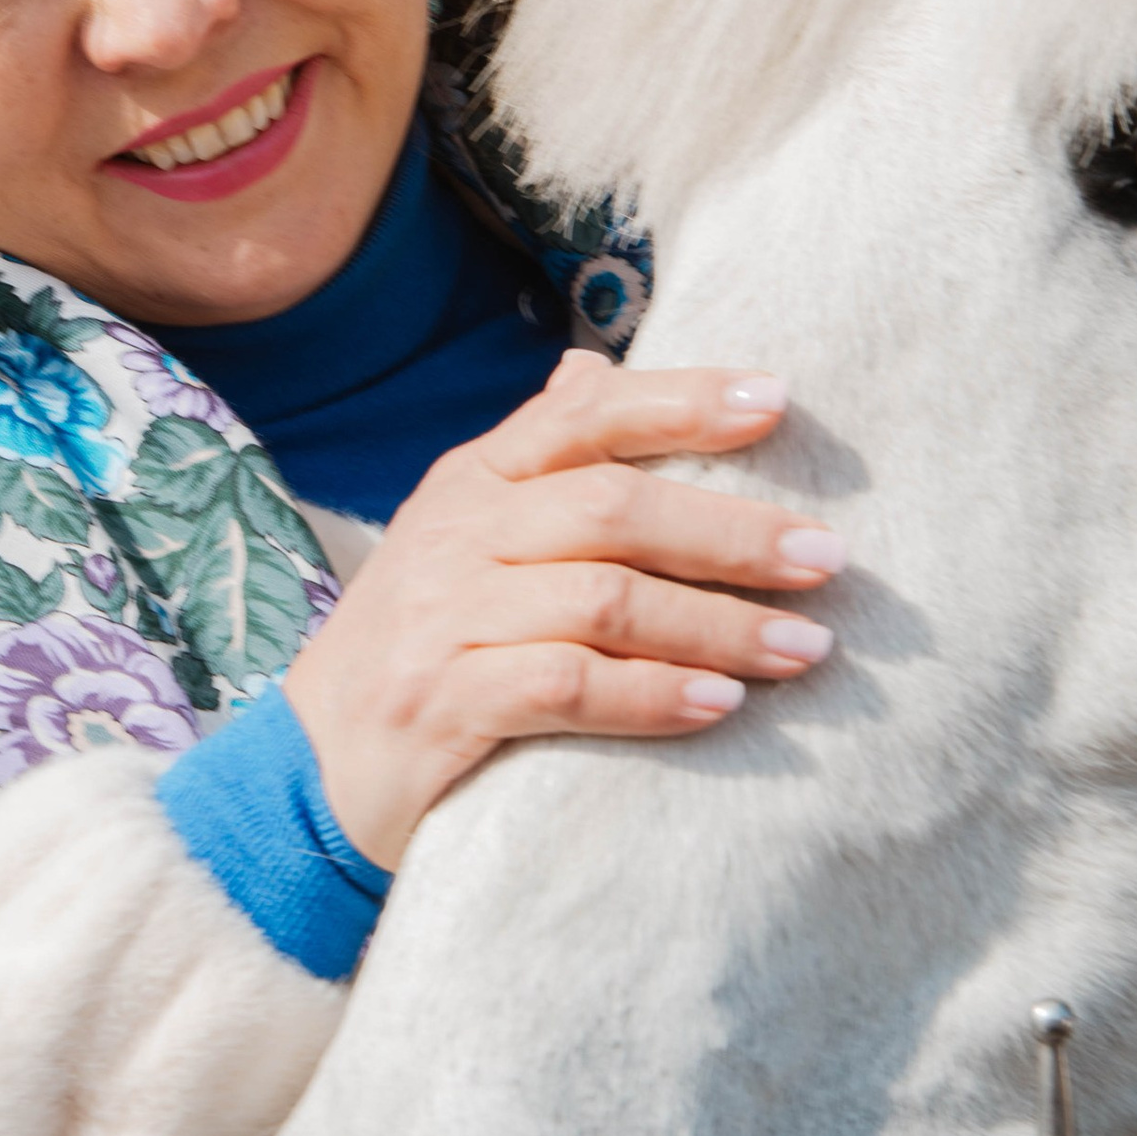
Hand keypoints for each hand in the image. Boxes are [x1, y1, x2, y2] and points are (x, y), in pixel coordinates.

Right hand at [282, 351, 842, 870]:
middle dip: (731, 532)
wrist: (307, 769)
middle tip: (829, 558)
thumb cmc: (415, 645)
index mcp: (472, 479)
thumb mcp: (459, 537)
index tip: (779, 403)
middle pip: (611, 508)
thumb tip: (591, 366)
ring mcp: (442, 619)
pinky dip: (651, 696)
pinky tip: (718, 707)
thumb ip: (530, 455)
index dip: (682, 402)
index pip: (586, 416)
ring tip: (804, 648)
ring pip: (602, 600)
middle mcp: (456, 535)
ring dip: (717, 626)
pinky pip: (564, 687)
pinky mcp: (440, 705)